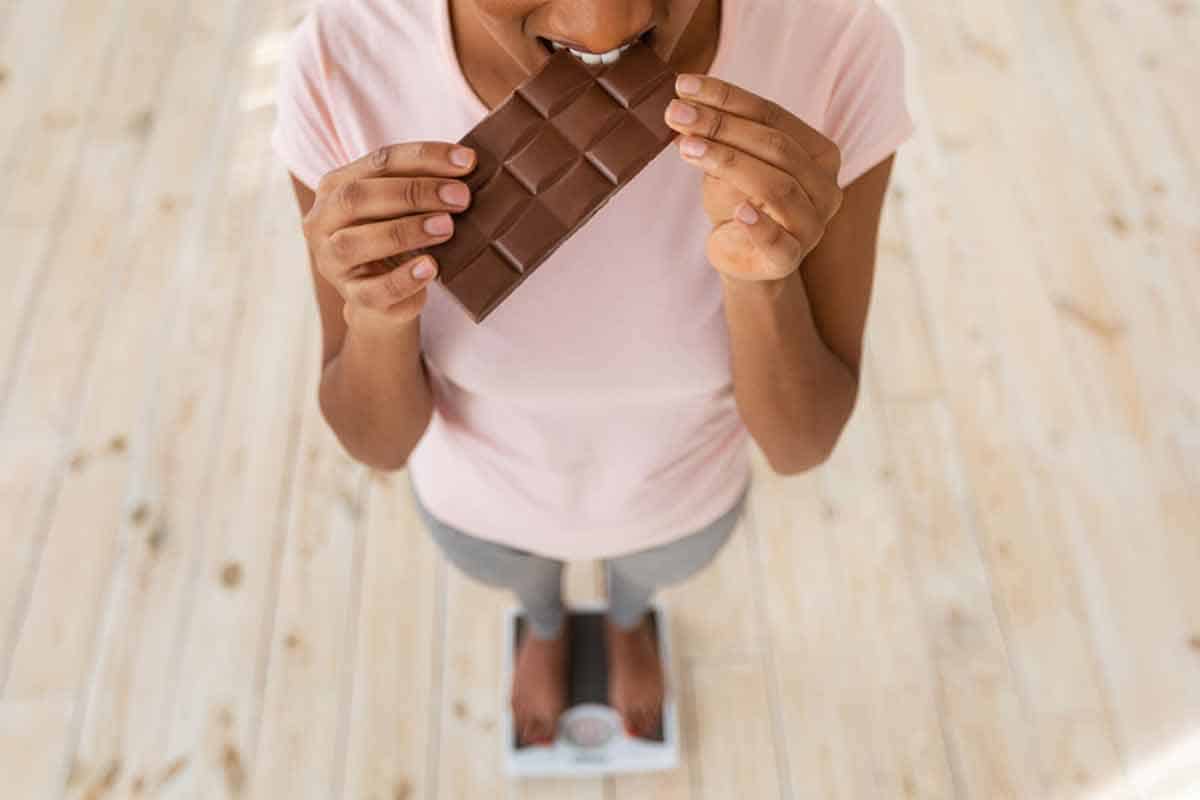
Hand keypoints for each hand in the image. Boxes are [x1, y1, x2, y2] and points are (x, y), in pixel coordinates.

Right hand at [302, 142, 476, 330]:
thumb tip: (466, 163)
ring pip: (356, 242)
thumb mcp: (402, 207)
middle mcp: (324, 221)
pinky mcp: (353, 297)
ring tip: (447, 227)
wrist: (383, 295)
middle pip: (359, 196)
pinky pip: (375, 290)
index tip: (467, 161)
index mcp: (336, 187)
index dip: (424, 158)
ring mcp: (332, 262)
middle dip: (413, 193)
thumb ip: (421, 183)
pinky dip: (404, 278)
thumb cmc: (395, 237)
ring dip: (406, 230)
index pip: (379, 161)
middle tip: (460, 197)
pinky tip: (431, 268)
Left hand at [664, 74, 842, 282]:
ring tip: (687, 148)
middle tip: (677, 113)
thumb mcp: (728, 163)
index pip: (772, 115)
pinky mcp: (790, 259)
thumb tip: (683, 105)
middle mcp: (824, 186)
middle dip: (722, 126)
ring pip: (777, 186)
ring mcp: (812, 225)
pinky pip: (778, 241)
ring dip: (729, 163)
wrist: (742, 259)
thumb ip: (716, 137)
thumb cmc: (739, 202)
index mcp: (817, 153)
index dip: (728, 97)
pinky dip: (760, 225)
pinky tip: (739, 210)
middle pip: (776, 146)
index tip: (683, 85)